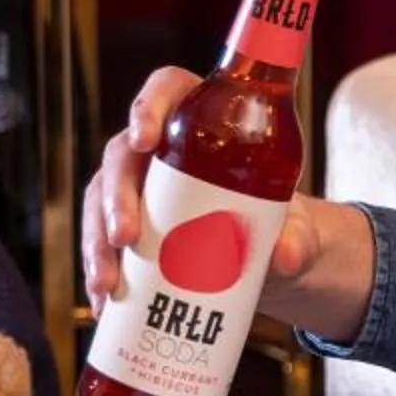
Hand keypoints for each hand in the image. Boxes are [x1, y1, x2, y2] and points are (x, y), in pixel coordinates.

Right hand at [80, 67, 376, 338]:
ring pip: (101, 204)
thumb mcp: (298, 228)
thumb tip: (283, 258)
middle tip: (126, 237)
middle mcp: (160, 151)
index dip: (148, 107)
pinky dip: (100, 274)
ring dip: (97, 243)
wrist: (269, 259)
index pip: (167, 91)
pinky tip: (102, 304)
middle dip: (116, 197)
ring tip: (107, 285)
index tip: (145, 140)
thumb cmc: (280, 223)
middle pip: (122, 157)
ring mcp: (138, 190)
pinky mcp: (129, 229)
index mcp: (201, 121)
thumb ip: (299, 239)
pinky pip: (103, 244)